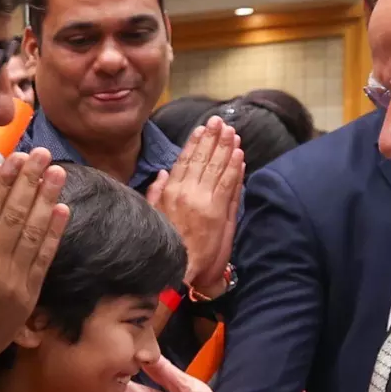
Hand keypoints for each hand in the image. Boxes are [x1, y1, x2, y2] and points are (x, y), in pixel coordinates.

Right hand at [0, 150, 69, 368]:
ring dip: (46, 198)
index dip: (0, 182)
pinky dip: (54, 232)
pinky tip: (62, 208)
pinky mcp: (29, 292)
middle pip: (12, 214)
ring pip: (31, 231)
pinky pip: (44, 256)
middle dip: (28, 181)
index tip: (11, 158)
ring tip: (57, 171)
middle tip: (41, 153)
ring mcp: (13, 279)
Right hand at [146, 116, 242, 295]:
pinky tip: (239, 154)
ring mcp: (201, 200)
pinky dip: (234, 167)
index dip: (195, 143)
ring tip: (232, 132)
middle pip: (202, 159)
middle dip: (212, 138)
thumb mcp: (151, 216)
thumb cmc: (163, 246)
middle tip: (221, 121)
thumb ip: (156, 193)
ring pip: (216, 167)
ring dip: (225, 148)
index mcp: (168, 192)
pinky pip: (227, 183)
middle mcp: (184, 192)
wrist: (176, 270)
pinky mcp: (216, 211)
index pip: (184, 161)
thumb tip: (162, 174)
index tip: (202, 129)